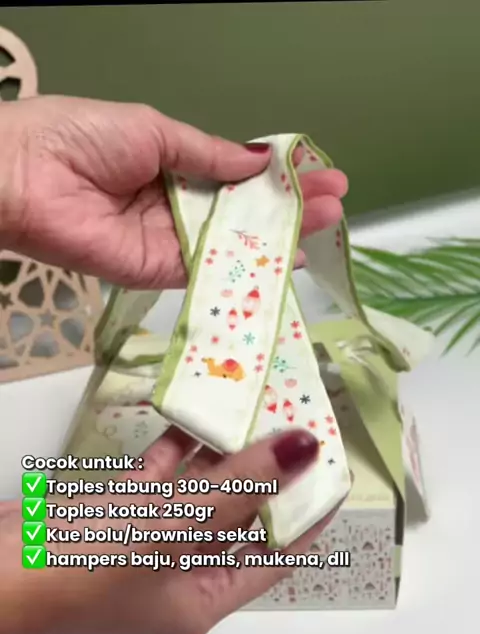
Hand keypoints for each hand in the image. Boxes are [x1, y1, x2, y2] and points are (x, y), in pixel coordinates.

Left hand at [1, 95, 347, 289]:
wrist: (28, 177)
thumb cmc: (82, 138)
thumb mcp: (156, 131)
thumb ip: (209, 154)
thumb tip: (259, 160)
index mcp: (173, 164)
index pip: (235, 175)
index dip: (277, 176)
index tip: (319, 171)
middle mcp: (176, 206)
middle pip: (242, 212)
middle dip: (289, 206)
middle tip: (335, 201)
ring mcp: (169, 242)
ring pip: (233, 243)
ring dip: (280, 236)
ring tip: (326, 223)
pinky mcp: (158, 272)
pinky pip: (208, 271)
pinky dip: (247, 267)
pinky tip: (286, 259)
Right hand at [1, 428, 342, 633]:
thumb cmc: (90, 562)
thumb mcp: (176, 525)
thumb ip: (241, 485)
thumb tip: (304, 450)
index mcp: (204, 599)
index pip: (278, 558)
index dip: (311, 517)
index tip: (335, 473)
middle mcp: (181, 576)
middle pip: (241, 522)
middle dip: (268, 476)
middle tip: (296, 425)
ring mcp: (146, 545)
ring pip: (199, 496)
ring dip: (224, 457)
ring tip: (257, 410)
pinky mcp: (115, 516)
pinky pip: (157, 481)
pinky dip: (175, 452)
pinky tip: (195, 417)